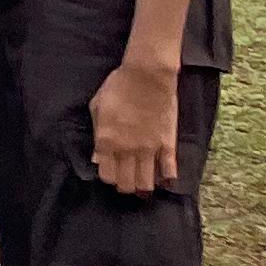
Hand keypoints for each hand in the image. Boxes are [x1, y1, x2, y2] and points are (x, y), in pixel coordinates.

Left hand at [88, 59, 180, 193]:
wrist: (147, 78)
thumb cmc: (117, 88)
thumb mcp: (97, 107)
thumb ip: (96, 133)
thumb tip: (97, 157)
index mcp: (106, 141)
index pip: (106, 175)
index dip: (107, 177)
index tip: (110, 172)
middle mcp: (127, 150)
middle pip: (126, 183)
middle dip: (124, 186)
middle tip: (125, 180)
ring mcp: (149, 150)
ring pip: (146, 183)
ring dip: (143, 186)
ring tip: (141, 182)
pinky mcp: (168, 146)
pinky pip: (169, 172)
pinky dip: (166, 179)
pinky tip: (163, 178)